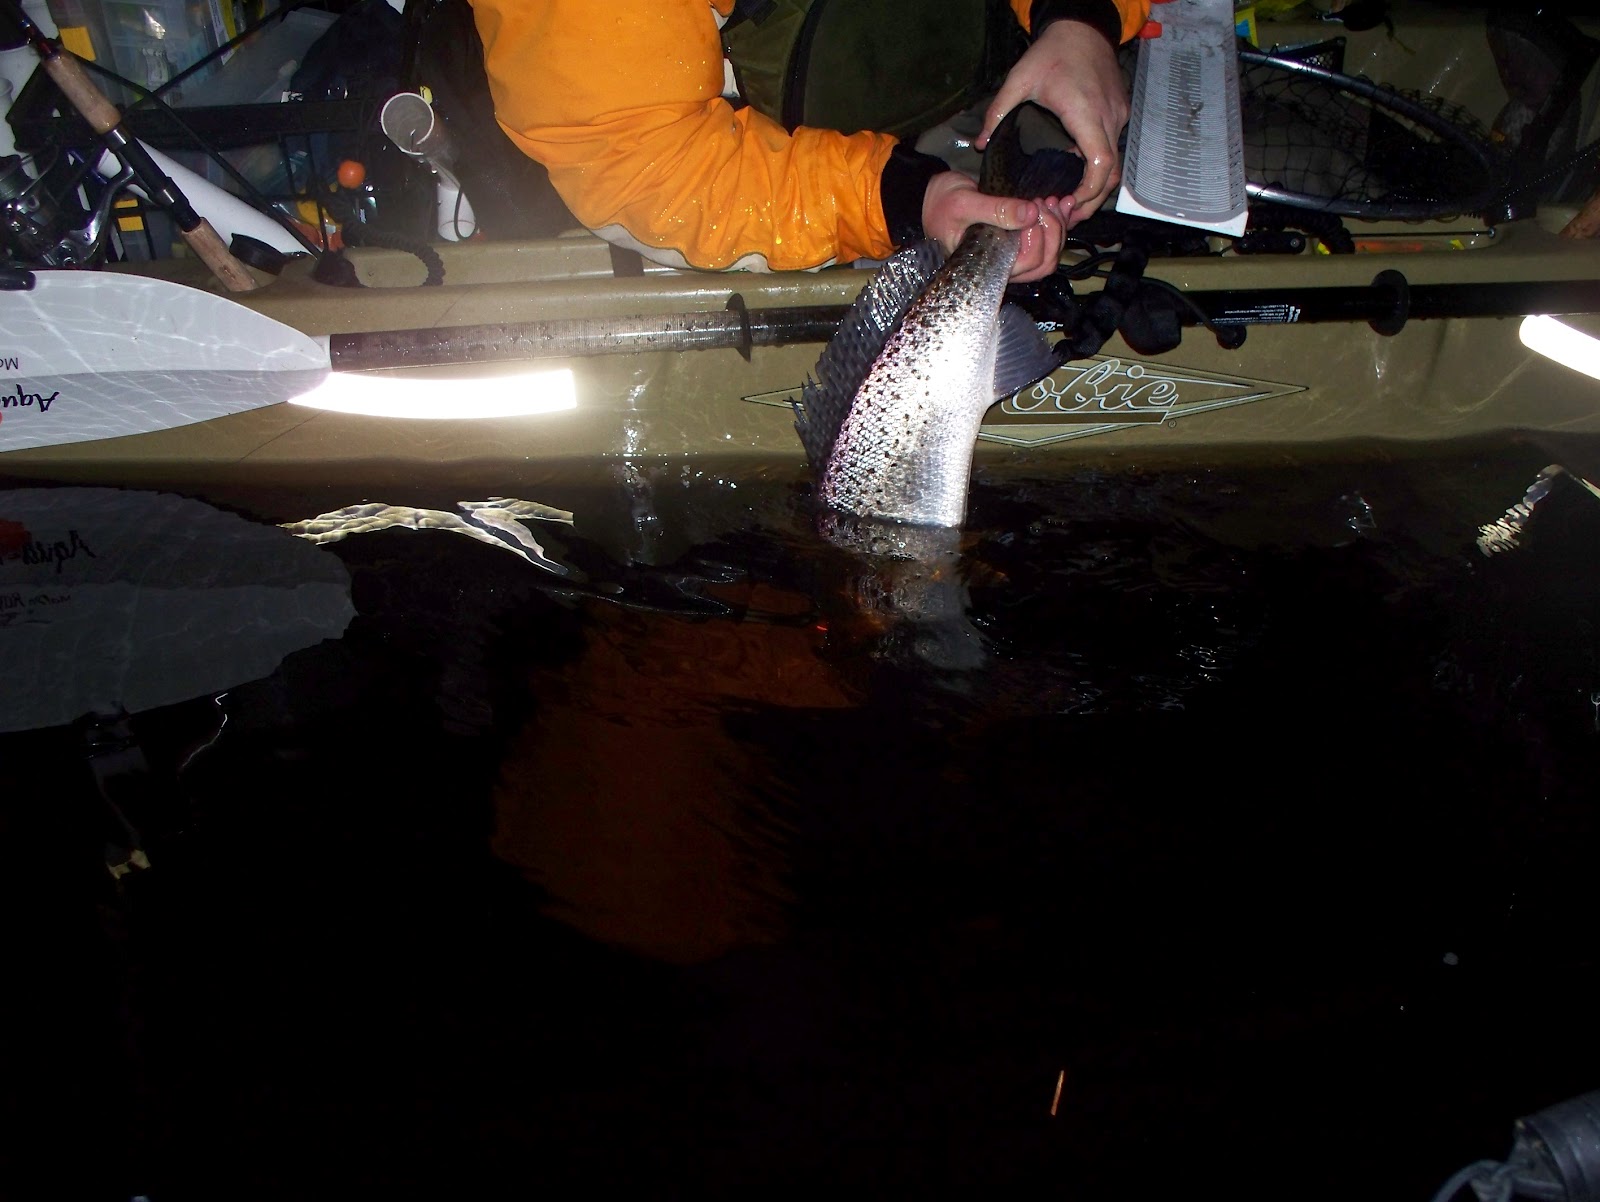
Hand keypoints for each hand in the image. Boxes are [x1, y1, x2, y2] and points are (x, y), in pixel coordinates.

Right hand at [921, 170, 1064, 282]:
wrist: (931, 198)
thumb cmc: (941, 205)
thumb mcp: (964, 204)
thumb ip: (996, 209)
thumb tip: (1030, 214)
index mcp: (990, 264)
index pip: (1028, 263)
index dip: (1038, 237)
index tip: (1031, 206)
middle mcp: (1005, 263)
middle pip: (1045, 263)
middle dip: (1053, 231)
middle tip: (1044, 202)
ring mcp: (1013, 253)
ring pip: (1050, 254)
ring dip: (1058, 226)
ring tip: (1053, 200)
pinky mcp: (1019, 240)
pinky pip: (1047, 240)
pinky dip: (1060, 221)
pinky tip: (1062, 202)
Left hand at [975, 18, 1130, 227]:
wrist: (1083, 26)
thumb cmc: (1053, 51)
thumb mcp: (1019, 80)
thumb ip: (998, 113)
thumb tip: (980, 145)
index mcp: (1085, 113)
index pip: (1101, 164)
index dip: (1088, 192)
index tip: (1068, 204)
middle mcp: (1108, 117)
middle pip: (1111, 173)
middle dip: (1091, 200)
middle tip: (1066, 217)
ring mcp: (1118, 115)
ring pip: (1115, 163)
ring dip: (1095, 186)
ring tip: (1070, 202)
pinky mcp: (1119, 112)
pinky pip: (1112, 148)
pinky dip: (1098, 166)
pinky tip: (1074, 173)